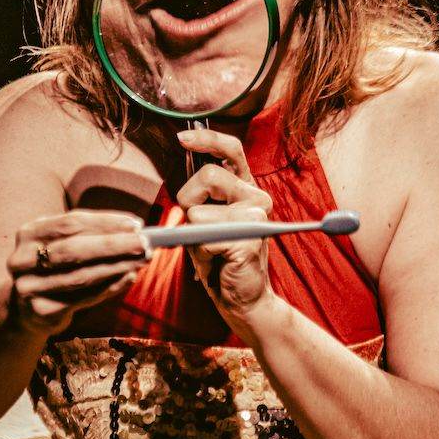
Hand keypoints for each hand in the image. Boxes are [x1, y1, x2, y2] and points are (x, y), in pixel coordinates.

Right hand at [7, 210, 149, 335]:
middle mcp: (23, 259)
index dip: (105, 222)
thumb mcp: (64, 245)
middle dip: (114, 244)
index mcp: (29, 233)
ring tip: (142, 260)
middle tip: (144, 243)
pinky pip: (84, 298)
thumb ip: (93, 236)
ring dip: (117, 266)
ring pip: (81, 275)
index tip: (136, 223)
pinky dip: (110, 287)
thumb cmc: (55, 269)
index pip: (71, 222)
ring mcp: (29, 287)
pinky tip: (129, 277)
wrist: (27, 308)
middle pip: (75, 249)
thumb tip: (136, 228)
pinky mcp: (42, 311)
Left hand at [175, 126, 275, 334]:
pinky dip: (200, 252)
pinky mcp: (250, 239)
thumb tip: (181, 180)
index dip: (207, 139)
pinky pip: (204, 238)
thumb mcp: (204, 222)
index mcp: (245, 187)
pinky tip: (216, 261)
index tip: (182, 139)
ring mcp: (257, 217)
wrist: (241, 298)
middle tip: (196, 224)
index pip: (231, 149)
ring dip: (194, 233)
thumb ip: (198, 199)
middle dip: (188, 199)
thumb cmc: (219, 259)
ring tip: (209, 249)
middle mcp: (256, 196)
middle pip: (208, 176)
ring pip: (200, 212)